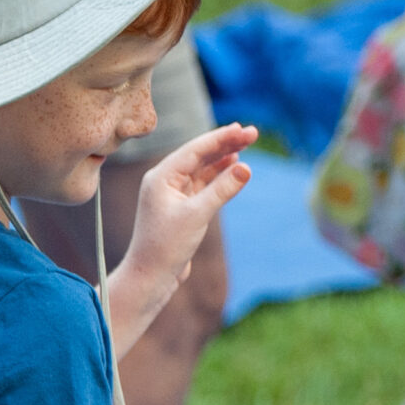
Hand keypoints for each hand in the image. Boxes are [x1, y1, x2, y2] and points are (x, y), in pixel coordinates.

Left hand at [129, 123, 254, 285]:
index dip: (221, 138)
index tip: (244, 128)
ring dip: (223, 157)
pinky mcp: (181, 207)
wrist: (151, 276)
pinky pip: (202, 183)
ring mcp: (172, 194)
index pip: (195, 150)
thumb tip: (245, 167)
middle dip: (225, 143)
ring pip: (202, 168)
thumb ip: (222, 190)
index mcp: (160, 177)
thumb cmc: (166, 246)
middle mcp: (164, 181)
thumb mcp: (197, 215)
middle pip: (199, 155)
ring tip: (245, 144)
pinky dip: (218, 175)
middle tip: (253, 132)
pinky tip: (232, 165)